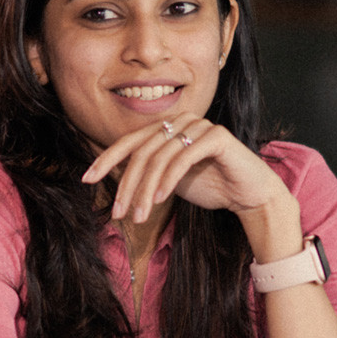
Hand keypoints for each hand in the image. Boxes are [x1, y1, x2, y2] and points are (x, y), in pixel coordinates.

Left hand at [82, 115, 296, 252]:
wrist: (250, 195)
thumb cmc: (211, 186)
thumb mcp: (169, 181)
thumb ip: (146, 174)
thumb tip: (112, 177)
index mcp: (167, 128)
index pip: (129, 141)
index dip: (106, 159)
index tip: (86, 179)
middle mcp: (180, 121)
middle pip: (142, 152)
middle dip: (126, 185)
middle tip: (118, 213)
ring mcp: (199, 125)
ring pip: (160, 157)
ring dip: (146, 190)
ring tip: (140, 216)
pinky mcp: (217, 137)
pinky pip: (184, 157)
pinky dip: (169, 179)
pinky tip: (161, 199)